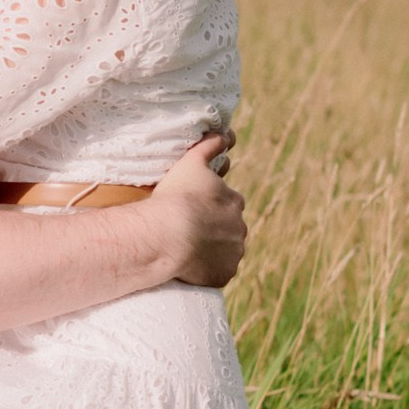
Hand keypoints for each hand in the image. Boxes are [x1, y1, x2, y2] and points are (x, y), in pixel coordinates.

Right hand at [151, 135, 246, 289]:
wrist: (168, 235)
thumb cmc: (178, 196)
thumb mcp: (191, 162)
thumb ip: (209, 145)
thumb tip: (226, 133)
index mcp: (235, 202)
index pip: (228, 204)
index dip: (210, 206)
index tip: (192, 209)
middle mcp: (240, 228)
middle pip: (228, 229)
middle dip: (213, 230)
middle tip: (187, 231)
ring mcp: (234, 253)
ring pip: (224, 252)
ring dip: (211, 251)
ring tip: (186, 251)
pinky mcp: (225, 274)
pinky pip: (218, 273)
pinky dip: (208, 271)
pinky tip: (190, 267)